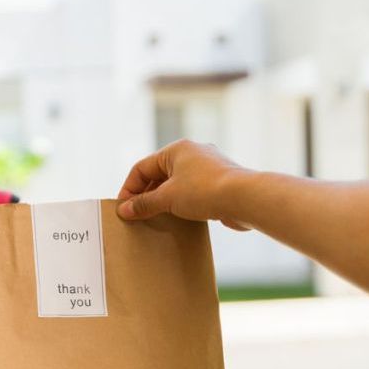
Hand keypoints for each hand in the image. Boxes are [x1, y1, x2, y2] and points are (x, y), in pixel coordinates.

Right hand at [117, 139, 252, 229]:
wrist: (245, 198)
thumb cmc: (205, 191)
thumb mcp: (167, 198)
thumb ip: (144, 204)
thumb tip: (124, 210)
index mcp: (176, 149)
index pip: (142, 167)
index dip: (129, 188)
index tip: (123, 208)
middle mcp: (192, 153)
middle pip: (159, 174)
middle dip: (146, 195)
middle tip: (137, 215)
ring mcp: (208, 167)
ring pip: (177, 184)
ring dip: (164, 201)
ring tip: (156, 219)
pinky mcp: (219, 182)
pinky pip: (193, 192)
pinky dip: (182, 204)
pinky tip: (179, 219)